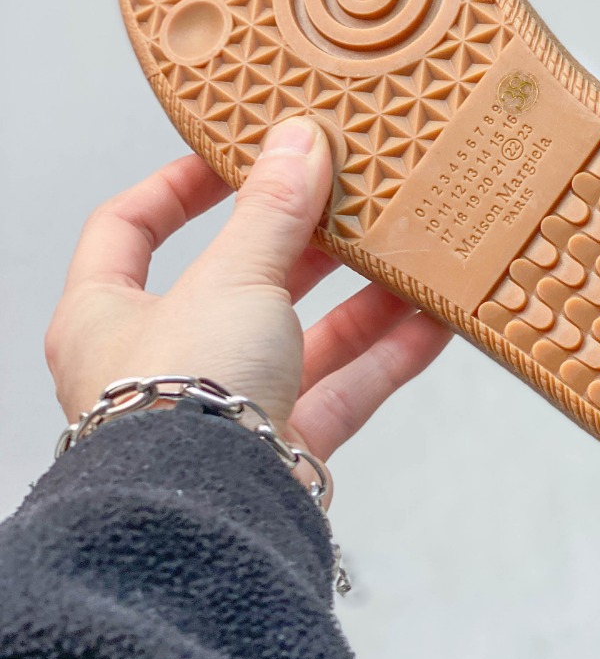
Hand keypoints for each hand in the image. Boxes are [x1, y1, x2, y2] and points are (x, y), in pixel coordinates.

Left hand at [44, 117, 451, 505]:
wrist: (211, 516)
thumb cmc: (182, 397)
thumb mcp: (232, 276)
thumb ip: (271, 211)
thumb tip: (297, 142)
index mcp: (107, 316)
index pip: (128, 230)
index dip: (178, 186)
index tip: (236, 156)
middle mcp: (162, 363)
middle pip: (235, 282)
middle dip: (299, 240)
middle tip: (345, 198)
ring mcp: (224, 408)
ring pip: (299, 338)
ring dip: (357, 296)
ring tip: (406, 249)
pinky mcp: (281, 449)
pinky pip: (342, 390)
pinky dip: (387, 354)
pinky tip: (433, 318)